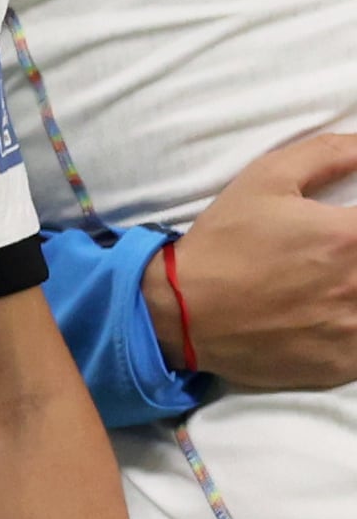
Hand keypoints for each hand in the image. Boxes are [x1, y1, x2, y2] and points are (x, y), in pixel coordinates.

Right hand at [157, 131, 356, 389]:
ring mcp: (354, 328)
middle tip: (344, 255)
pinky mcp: (344, 364)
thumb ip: (328, 153)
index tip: (354, 229)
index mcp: (350, 236)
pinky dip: (355, 328)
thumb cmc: (223, 243)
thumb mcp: (265, 179)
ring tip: (341, 284)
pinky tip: (337, 314)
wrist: (180, 313)